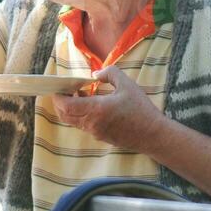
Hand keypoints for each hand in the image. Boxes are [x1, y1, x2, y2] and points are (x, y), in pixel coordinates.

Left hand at [51, 65, 167, 151]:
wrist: (152, 134)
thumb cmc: (141, 109)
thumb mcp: (127, 84)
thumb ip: (109, 73)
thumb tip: (95, 75)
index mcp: (96, 109)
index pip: (66, 106)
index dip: (58, 97)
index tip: (59, 87)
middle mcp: (92, 123)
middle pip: (65, 115)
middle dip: (61, 102)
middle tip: (66, 90)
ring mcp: (95, 132)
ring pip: (73, 121)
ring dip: (71, 108)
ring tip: (81, 94)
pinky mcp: (100, 137)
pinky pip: (83, 125)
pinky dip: (81, 114)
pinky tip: (93, 104)